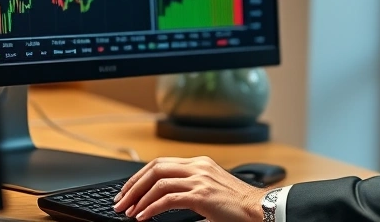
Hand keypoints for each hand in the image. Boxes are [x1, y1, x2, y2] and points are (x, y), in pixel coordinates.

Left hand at [113, 155, 264, 221]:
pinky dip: (151, 208)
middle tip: (121, 201)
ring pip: (158, 183)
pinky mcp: (202, 195)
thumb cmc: (237, 205)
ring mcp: (200, 179)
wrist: (258, 208)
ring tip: (128, 211)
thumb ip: (189, 189)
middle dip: (133, 185)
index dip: (139, 177)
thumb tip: (161, 200)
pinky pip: (168, 199)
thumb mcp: (210, 190)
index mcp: (199, 163)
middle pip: (155, 168)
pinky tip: (143, 217)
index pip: (160, 163)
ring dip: (138, 198)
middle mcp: (198, 167)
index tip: (127, 191)